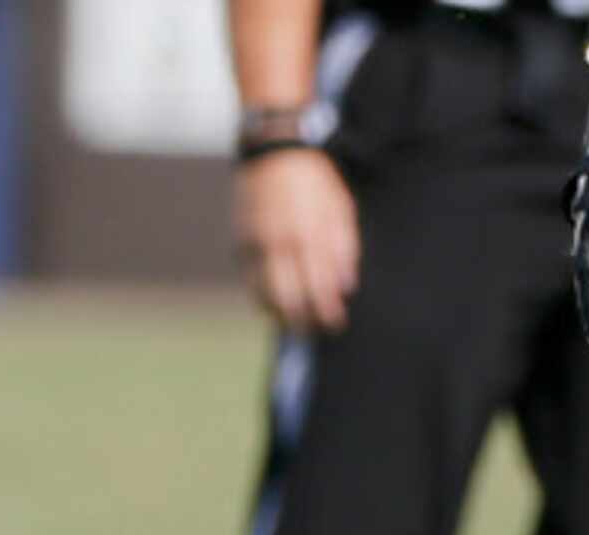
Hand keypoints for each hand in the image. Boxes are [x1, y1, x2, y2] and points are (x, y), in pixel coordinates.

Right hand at [235, 146, 359, 332]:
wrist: (275, 150)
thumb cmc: (317, 181)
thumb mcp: (341, 209)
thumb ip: (345, 250)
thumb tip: (346, 288)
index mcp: (311, 235)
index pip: (320, 288)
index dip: (328, 313)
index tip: (336, 324)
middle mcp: (282, 242)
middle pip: (291, 300)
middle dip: (304, 322)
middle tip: (314, 329)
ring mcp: (258, 243)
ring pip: (265, 295)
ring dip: (280, 316)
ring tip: (293, 323)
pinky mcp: (242, 240)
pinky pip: (250, 280)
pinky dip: (261, 298)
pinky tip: (272, 305)